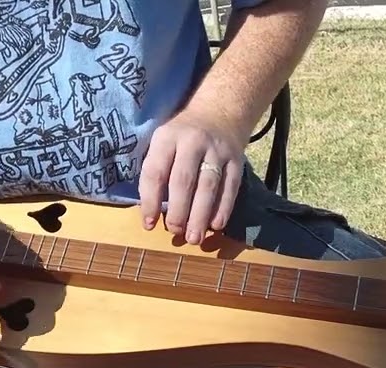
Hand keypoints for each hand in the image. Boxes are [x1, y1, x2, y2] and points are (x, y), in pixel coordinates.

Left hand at [139, 104, 249, 243]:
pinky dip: (223, 209)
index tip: (148, 224)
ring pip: (208, 186)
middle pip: (183, 180)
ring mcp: (217, 151)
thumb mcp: (163, 142)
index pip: (155, 171)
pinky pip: (230, 188)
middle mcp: (192, 142)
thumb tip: (151, 212)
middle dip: (178, 211)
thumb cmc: (183, 135)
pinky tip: (216, 226)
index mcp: (167, 138)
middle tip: (175, 233)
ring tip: (194, 238)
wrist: (220, 112)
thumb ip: (156, 171)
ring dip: (200, 215)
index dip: (150, 200)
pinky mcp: (236, 161)